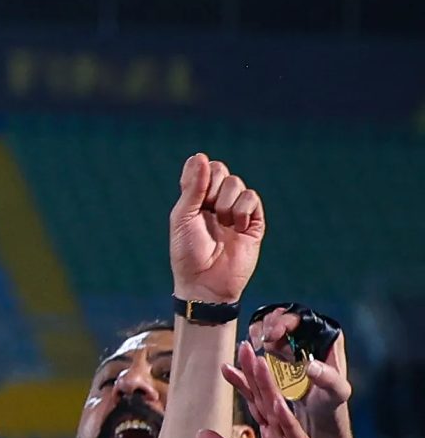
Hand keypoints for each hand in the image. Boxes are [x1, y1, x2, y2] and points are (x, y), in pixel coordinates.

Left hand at [168, 154, 263, 305]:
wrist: (206, 282)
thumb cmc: (188, 252)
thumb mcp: (183, 217)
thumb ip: (193, 187)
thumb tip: (200, 156)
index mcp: (196, 200)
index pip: (204, 169)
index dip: (201, 174)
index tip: (196, 193)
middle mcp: (216, 202)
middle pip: (222, 171)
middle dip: (213, 186)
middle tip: (208, 208)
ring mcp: (235, 211)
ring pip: (237, 184)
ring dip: (226, 202)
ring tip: (222, 222)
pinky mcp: (253, 222)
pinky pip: (252, 199)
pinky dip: (243, 209)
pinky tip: (236, 226)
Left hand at [204, 342, 361, 437]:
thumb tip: (200, 434)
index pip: (255, 406)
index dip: (241, 386)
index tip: (223, 365)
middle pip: (269, 400)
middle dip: (257, 374)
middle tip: (244, 346)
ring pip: (283, 413)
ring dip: (271, 389)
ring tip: (260, 364)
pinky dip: (287, 423)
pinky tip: (278, 406)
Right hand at [249, 307, 352, 419]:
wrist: (314, 415)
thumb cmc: (330, 401)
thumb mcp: (336, 392)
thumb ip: (328, 379)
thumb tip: (311, 366)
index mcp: (326, 338)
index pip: (304, 318)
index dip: (286, 321)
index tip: (275, 334)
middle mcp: (307, 336)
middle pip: (284, 317)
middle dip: (269, 325)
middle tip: (263, 341)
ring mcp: (289, 344)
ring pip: (270, 325)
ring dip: (258, 332)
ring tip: (257, 346)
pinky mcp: (274, 354)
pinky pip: (260, 340)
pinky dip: (251, 342)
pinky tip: (248, 351)